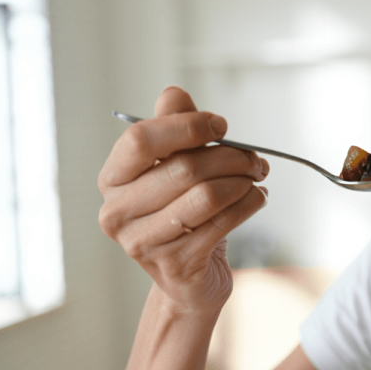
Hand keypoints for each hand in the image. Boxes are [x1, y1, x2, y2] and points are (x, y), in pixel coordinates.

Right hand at [98, 86, 268, 313]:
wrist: (190, 276)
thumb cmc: (183, 212)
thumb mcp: (176, 167)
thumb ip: (174, 128)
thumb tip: (173, 93)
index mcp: (113, 179)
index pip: (141, 139)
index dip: (187, 126)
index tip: (221, 126)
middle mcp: (118, 212)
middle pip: (184, 168)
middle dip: (231, 157)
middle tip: (255, 159)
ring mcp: (142, 242)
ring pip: (207, 195)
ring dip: (244, 181)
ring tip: (257, 179)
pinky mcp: (174, 264)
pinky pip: (223, 222)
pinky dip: (250, 204)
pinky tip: (257, 199)